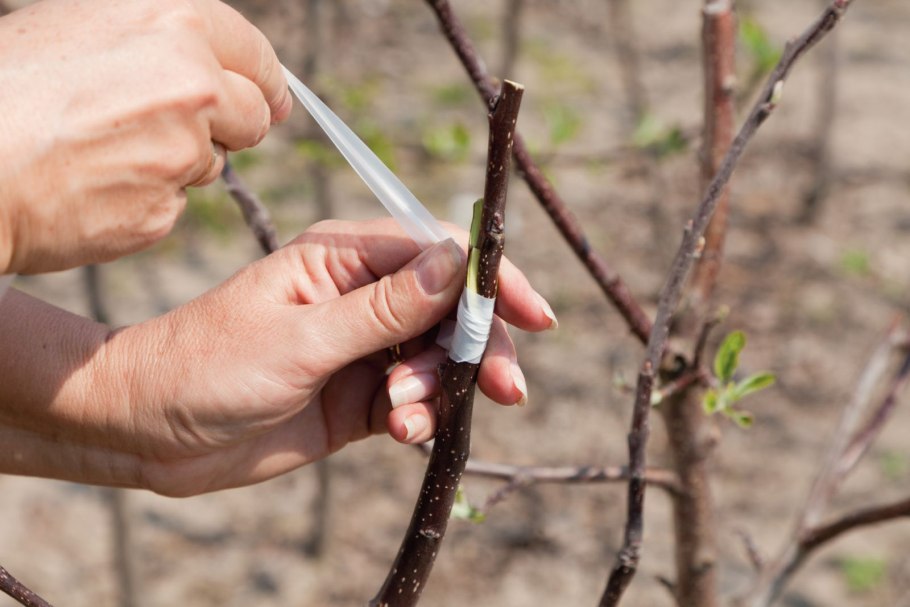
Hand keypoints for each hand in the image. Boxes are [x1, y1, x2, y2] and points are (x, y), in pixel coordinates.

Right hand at [0, 0, 290, 273]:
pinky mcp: (160, 210)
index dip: (266, 83)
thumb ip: (159, 39)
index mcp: (176, 23)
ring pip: (211, 164)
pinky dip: (145, 200)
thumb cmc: (7, 83)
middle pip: (252, 116)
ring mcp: (181, 152)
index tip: (270, 100)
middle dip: (228, 125)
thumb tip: (208, 59)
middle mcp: (193, 85)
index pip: (258, 59)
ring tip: (105, 148)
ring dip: (177, 162)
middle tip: (178, 128)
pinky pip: (172, 206)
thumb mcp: (81, 24)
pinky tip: (94, 183)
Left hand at [0, 220, 554, 495]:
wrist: (153, 430)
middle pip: (452, 309)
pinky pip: (417, 401)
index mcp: (344, 257)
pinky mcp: (361, 395)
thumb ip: (385, 307)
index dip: (492, 280)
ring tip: (402, 416)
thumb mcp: (303, 337)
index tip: (534, 316)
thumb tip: (458, 264)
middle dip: (480, 346)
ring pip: (440, 358)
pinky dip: (421, 418)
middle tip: (504, 388)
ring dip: (441, 388)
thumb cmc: (210, 366)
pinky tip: (398, 433)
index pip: (439, 253)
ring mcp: (364, 347)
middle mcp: (362, 296)